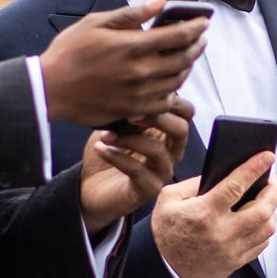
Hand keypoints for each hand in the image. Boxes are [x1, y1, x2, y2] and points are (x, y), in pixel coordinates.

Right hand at [40, 0, 207, 125]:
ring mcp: (138, 94)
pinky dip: (174, 90)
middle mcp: (140, 72)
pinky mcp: (133, 110)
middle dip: (197, 45)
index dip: (195, 27)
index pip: (178, 35)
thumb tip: (161, 2)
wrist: (49, 90)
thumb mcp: (96, 23)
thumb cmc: (68, 53)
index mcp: (132, 46)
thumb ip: (132, 14)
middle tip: (202, 37)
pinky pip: (164, 102)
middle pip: (183, 59)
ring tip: (189, 55)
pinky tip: (172, 81)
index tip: (204, 21)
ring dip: (188, 66)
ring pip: (177, 80)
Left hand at [78, 97, 193, 232]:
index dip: (170, 100)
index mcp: (167, 132)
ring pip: (157, 150)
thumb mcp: (116, 122)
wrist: (90, 186)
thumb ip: (130, 106)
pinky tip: (100, 148)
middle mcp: (170, 152)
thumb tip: (134, 88)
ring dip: (128, 138)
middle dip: (157, 118)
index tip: (142, 93)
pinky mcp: (148, 189)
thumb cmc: (108, 151)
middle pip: (181, 130)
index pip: (186, 112)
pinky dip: (116, 157)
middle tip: (129, 114)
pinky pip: (137, 171)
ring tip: (105, 135)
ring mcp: (162, 172)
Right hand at [150, 153, 276, 277]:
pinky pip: (261, 244)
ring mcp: (231, 249)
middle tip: (272, 179)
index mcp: (205, 212)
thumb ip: (192, 183)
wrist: (163, 272)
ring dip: (272, 210)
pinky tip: (260, 220)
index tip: (267, 156)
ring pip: (267, 228)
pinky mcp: (235, 262)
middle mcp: (222, 232)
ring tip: (267, 199)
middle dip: (274, 190)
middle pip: (262, 209)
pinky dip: (265, 229)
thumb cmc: (164, 234)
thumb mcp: (168, 200)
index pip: (237, 185)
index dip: (255, 168)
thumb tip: (218, 174)